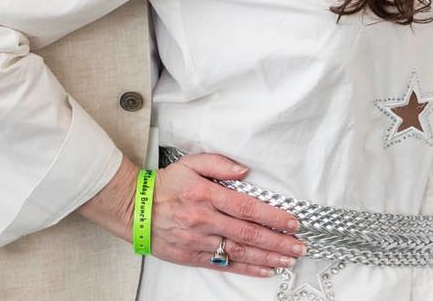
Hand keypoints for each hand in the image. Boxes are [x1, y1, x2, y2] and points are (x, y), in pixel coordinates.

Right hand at [82, 154, 304, 277]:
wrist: (133, 209)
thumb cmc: (165, 185)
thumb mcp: (191, 163)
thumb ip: (219, 164)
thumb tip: (244, 171)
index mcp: (207, 195)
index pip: (247, 208)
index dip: (272, 217)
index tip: (292, 222)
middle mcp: (204, 220)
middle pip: (248, 233)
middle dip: (277, 242)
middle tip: (299, 247)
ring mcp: (198, 241)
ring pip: (239, 251)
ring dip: (267, 257)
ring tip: (288, 260)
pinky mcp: (191, 256)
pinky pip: (223, 264)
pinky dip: (246, 268)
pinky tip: (264, 270)